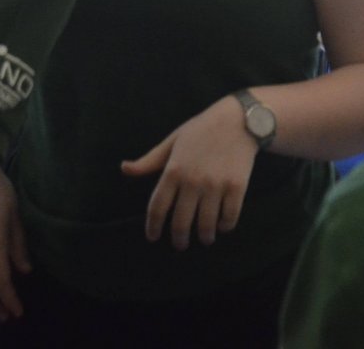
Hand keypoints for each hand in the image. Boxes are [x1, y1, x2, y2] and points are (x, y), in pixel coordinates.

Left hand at [121, 96, 259, 249]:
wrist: (239, 119)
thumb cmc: (202, 129)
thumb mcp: (172, 141)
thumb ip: (149, 160)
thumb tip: (124, 169)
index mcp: (173, 170)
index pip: (157, 207)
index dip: (153, 227)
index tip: (153, 237)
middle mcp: (192, 181)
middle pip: (180, 222)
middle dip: (179, 239)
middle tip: (180, 245)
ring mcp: (215, 185)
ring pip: (206, 224)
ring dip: (204, 237)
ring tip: (205, 238)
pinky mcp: (237, 187)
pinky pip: (229, 216)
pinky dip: (225, 226)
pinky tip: (222, 225)